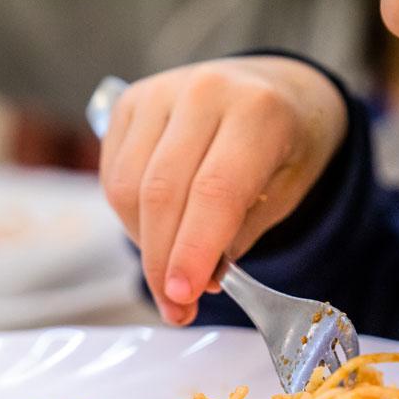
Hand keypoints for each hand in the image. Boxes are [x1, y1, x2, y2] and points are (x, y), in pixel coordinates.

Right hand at [100, 56, 346, 323]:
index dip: (193, 251)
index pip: (214, 191)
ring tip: (172, 267)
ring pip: (129, 189)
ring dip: (145, 244)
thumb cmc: (283, 149)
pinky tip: (159, 230)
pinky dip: (131, 217)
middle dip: (162, 262)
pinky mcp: (130, 102)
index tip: (182, 298)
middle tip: (176, 307)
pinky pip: (113, 175)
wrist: (274, 91)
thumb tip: (193, 283)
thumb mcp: (284, 195)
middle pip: (162, 193)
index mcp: (257, 111)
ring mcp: (161, 92)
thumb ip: (238, 237)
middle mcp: (204, 91)